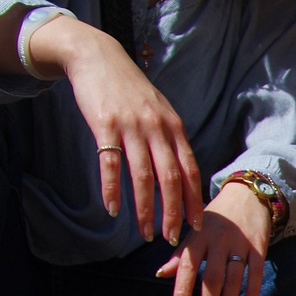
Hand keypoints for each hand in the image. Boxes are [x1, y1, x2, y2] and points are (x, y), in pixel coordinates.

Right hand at [26, 13, 203, 243]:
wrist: (98, 57)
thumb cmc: (131, 90)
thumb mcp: (160, 112)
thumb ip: (171, 140)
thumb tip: (182, 174)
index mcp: (174, 128)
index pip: (190, 171)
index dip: (194, 199)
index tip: (196, 224)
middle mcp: (157, 129)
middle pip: (170, 179)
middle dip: (174, 212)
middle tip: (172, 238)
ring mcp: (131, 127)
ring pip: (142, 177)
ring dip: (145, 209)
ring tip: (144, 232)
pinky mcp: (104, 126)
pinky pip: (110, 165)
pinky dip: (112, 190)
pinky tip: (113, 210)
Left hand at [156, 182, 269, 295]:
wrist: (247, 196)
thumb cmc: (217, 218)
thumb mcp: (195, 230)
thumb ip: (180, 254)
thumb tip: (160, 274)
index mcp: (198, 236)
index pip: (187, 266)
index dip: (182, 289)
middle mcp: (218, 240)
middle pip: (212, 278)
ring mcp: (240, 244)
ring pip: (233, 280)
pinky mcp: (259, 247)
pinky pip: (255, 274)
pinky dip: (251, 293)